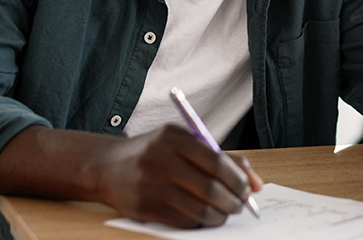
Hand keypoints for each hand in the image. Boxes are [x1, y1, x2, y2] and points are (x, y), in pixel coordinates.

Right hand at [95, 126, 263, 227]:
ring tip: (221, 213)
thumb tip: (256, 183)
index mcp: (173, 138)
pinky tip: (201, 217)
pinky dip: (199, 223)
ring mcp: (150, 186)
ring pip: (199, 210)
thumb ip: (220, 157)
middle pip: (211, 189)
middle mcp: (160, 160)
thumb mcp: (182, 142)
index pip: (217, 161)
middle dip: (233, 202)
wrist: (106, 166)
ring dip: (218, 217)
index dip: (238, 179)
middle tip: (239, 205)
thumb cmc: (153, 153)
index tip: (247, 189)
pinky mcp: (144, 208)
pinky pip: (183, 222)